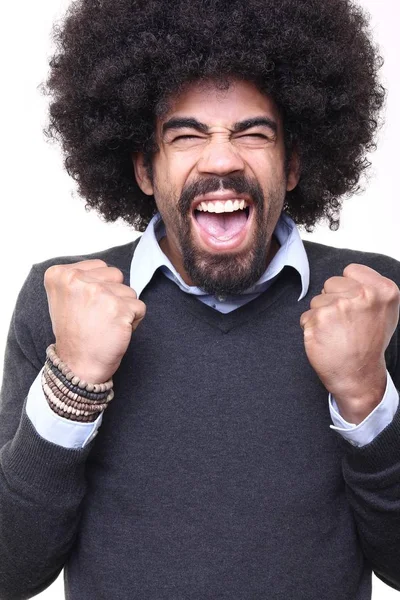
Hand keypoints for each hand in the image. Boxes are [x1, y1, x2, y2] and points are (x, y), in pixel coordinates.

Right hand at [44, 259, 145, 382]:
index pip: (100, 267)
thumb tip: (109, 272)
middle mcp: (77, 279)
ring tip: (106, 325)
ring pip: (129, 291)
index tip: (85, 307)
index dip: (100, 288)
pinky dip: (133, 321)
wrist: (77, 365)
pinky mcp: (119, 308)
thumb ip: (83, 279)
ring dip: (124, 309)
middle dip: (114, 295)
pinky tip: (116, 331)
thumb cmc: (76, 334)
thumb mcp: (66, 298)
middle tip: (97, 317)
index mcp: (60, 274)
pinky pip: (140, 307)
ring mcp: (98, 293)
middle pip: (116, 275)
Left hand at [300, 264, 399, 422]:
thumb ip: (370, 289)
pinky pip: (306, 316)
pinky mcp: (318, 320)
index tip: (354, 303)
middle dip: (333, 299)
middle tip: (345, 322)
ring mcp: (339, 307)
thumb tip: (350, 275)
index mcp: (383, 290)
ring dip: (321, 315)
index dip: (348, 287)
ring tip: (337, 332)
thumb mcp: (384, 311)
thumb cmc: (369, 344)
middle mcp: (362, 295)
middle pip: (331, 282)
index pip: (351, 270)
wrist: (358, 375)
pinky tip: (326, 339)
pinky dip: (311, 328)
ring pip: (317, 300)